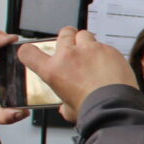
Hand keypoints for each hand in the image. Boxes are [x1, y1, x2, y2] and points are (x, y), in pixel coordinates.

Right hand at [16, 27, 136, 117]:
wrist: (114, 106)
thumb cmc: (93, 109)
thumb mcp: (69, 110)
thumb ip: (64, 104)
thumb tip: (65, 107)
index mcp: (53, 71)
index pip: (29, 52)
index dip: (29, 51)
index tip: (32, 52)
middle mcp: (69, 56)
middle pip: (63, 33)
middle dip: (68, 38)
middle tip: (73, 47)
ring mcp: (89, 50)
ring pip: (84, 34)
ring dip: (86, 42)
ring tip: (91, 55)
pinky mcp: (108, 49)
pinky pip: (104, 45)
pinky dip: (104, 52)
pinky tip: (108, 64)